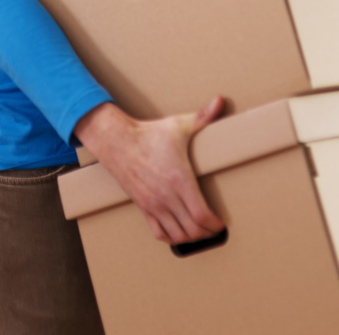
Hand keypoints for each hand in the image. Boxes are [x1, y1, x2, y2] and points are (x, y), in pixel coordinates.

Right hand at [73, 97, 224, 244]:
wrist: (117, 141)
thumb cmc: (149, 134)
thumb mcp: (179, 124)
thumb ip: (203, 116)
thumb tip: (220, 101)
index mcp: (180, 180)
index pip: (202, 215)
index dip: (215, 224)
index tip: (221, 223)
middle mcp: (167, 197)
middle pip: (192, 230)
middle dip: (207, 232)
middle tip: (214, 228)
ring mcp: (154, 204)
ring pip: (177, 235)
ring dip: (190, 237)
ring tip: (199, 231)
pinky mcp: (143, 207)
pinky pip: (159, 233)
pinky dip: (171, 238)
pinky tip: (178, 232)